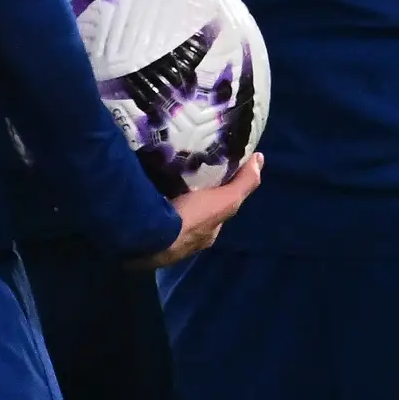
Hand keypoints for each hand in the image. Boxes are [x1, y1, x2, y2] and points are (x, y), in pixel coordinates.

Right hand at [139, 153, 261, 269]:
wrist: (147, 237)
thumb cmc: (190, 220)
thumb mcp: (225, 201)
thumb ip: (244, 183)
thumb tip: (260, 159)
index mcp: (206, 234)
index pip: (215, 209)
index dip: (217, 192)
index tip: (210, 170)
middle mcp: (186, 240)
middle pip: (191, 211)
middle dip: (188, 194)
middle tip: (181, 168)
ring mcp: (160, 239)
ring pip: (168, 212)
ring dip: (165, 196)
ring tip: (158, 171)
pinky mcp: (138, 232)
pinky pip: (147, 211)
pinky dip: (147, 199)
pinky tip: (142, 184)